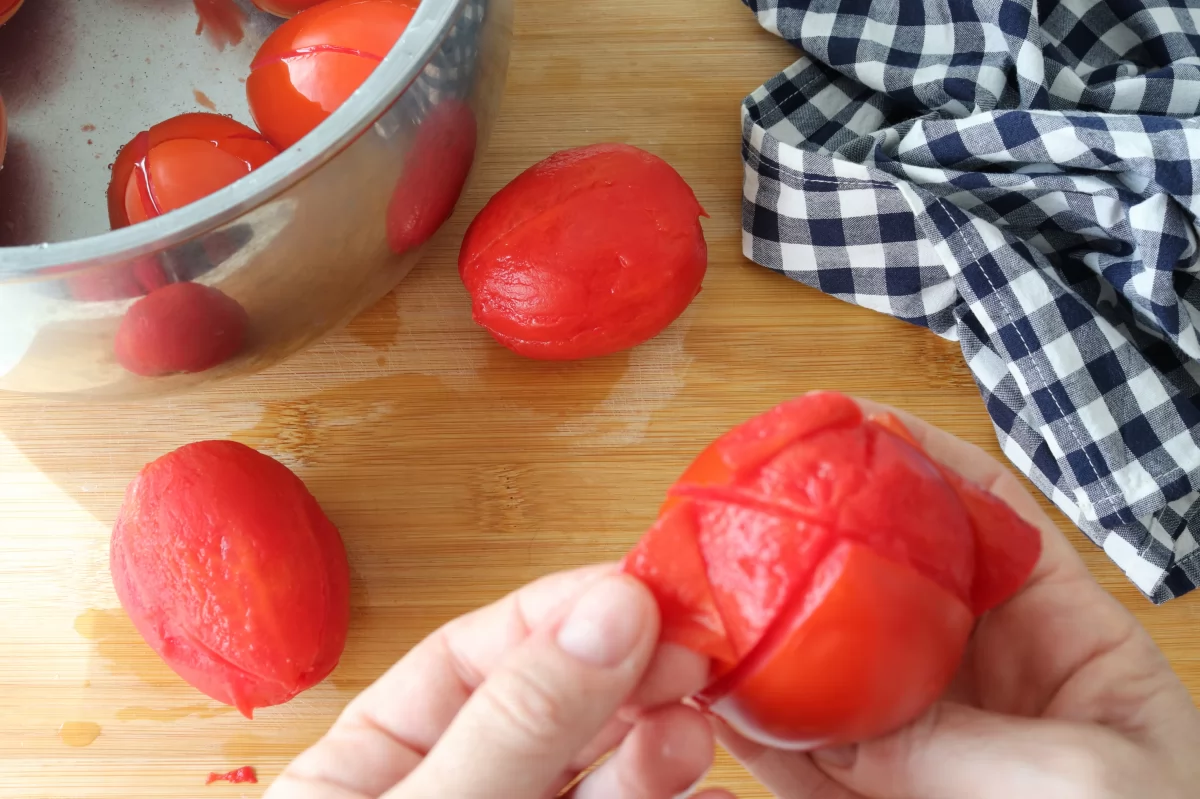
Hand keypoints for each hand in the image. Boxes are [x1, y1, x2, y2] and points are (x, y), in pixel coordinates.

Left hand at [266, 565, 730, 798]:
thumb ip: (514, 725)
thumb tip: (609, 611)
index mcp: (372, 763)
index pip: (477, 654)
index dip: (564, 611)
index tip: (643, 590)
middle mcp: (448, 786)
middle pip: (549, 706)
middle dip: (622, 669)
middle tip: (690, 648)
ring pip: (592, 767)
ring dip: (652, 734)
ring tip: (695, 714)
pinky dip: (662, 793)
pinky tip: (698, 770)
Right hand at [718, 398, 1199, 798]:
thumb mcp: (1078, 785)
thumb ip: (955, 742)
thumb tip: (840, 728)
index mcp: (1066, 643)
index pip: (991, 522)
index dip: (924, 462)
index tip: (854, 422)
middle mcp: (985, 682)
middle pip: (891, 585)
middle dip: (825, 542)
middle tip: (756, 503)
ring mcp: (927, 746)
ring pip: (835, 671)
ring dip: (774, 633)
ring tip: (713, 592)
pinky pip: (809, 761)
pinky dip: (760, 731)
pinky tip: (718, 698)